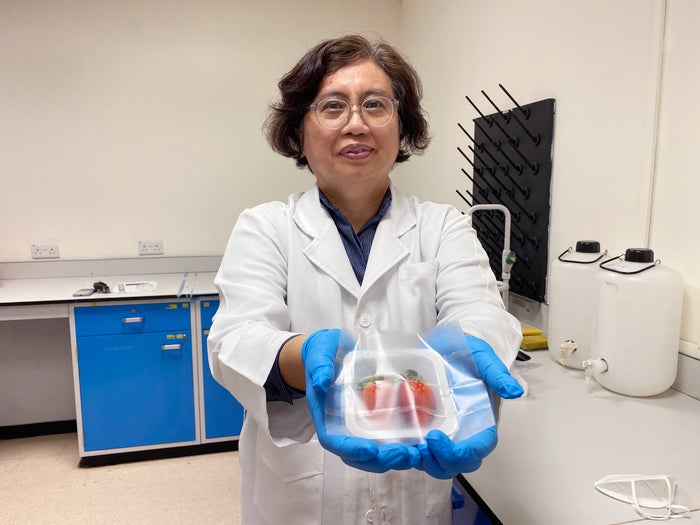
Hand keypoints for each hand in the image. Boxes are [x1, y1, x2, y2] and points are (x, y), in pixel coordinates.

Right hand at [302, 329, 419, 471]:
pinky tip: (420, 443)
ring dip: (395, 458)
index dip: (351, 449)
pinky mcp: (374, 418)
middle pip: (358, 455)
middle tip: (404, 454)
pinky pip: (387, 438)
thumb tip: (321, 383)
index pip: (334, 441)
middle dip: (381, 459)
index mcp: (324, 415)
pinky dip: (402, 445)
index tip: (369, 450)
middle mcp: (341, 426)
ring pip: (375, 453)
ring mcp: (358, 425)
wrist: (333, 348)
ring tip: (416, 454)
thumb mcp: (319, 352)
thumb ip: (319, 366)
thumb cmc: (323, 351)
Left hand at [415, 325, 522, 477]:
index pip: (479, 447)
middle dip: (438, 462)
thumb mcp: (481, 355)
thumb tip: (515, 391)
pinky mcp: (420, 428)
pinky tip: (388, 444)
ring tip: (402, 450)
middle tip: (419, 448)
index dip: (462, 453)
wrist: (441, 343)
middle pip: (455, 464)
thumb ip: (497, 372)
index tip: (438, 440)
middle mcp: (461, 431)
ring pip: (433, 462)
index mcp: (481, 420)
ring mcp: (441, 432)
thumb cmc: (464, 351)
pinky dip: (404, 453)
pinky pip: (415, 450)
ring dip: (420, 462)